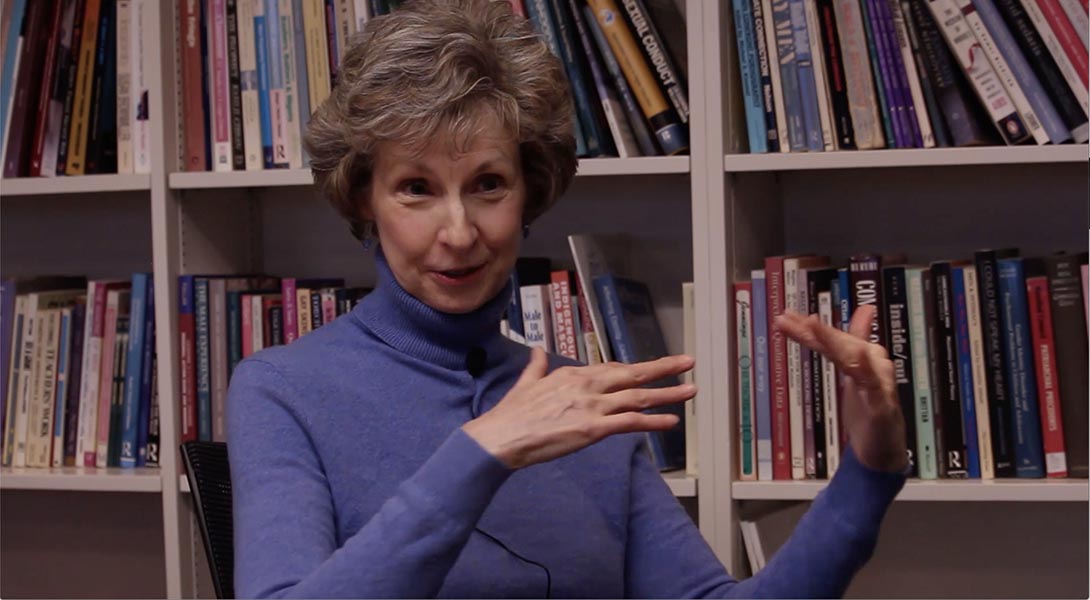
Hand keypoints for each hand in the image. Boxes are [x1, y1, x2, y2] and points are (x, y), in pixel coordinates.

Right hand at [462, 347, 695, 468]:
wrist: (501, 436)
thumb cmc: (511, 413)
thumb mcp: (526, 382)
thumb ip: (536, 366)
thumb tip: (536, 350)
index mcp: (573, 373)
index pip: (612, 369)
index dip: (635, 370)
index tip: (652, 369)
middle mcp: (587, 385)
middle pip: (633, 373)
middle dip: (663, 368)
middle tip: (688, 362)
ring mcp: (592, 406)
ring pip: (638, 397)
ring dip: (667, 393)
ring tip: (690, 390)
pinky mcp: (593, 429)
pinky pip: (630, 423)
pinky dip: (653, 421)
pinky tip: (671, 421)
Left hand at [774, 306, 907, 472]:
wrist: (885, 447)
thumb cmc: (869, 408)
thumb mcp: (855, 373)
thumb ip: (851, 343)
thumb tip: (864, 310)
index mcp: (862, 357)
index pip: (832, 339)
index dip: (809, 327)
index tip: (785, 317)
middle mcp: (872, 365)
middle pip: (840, 344)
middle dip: (815, 331)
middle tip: (788, 319)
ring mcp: (878, 384)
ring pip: (854, 358)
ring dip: (834, 341)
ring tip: (812, 325)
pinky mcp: (882, 405)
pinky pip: (874, 385)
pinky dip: (867, 370)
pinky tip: (859, 355)